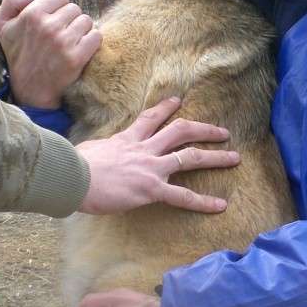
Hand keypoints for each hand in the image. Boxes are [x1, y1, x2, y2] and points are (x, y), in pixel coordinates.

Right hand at [0, 0, 101, 107]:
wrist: (30, 89)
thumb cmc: (18, 55)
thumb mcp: (3, 26)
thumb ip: (11, 2)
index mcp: (32, 14)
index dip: (59, 8)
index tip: (53, 20)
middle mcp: (48, 26)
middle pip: (75, 8)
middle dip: (70, 20)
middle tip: (62, 34)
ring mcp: (63, 42)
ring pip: (87, 21)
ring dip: (82, 30)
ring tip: (71, 42)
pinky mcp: (76, 57)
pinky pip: (96, 36)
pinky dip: (92, 41)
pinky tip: (82, 49)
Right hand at [75, 97, 238, 213]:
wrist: (72, 176)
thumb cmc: (73, 165)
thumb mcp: (89, 149)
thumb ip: (101, 150)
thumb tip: (96, 154)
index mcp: (127, 139)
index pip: (150, 118)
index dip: (165, 108)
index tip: (178, 100)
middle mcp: (144, 149)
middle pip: (180, 132)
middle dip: (204, 130)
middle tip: (222, 132)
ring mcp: (151, 168)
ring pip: (190, 157)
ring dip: (215, 157)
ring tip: (234, 157)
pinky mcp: (152, 189)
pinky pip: (183, 196)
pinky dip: (203, 202)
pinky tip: (220, 206)